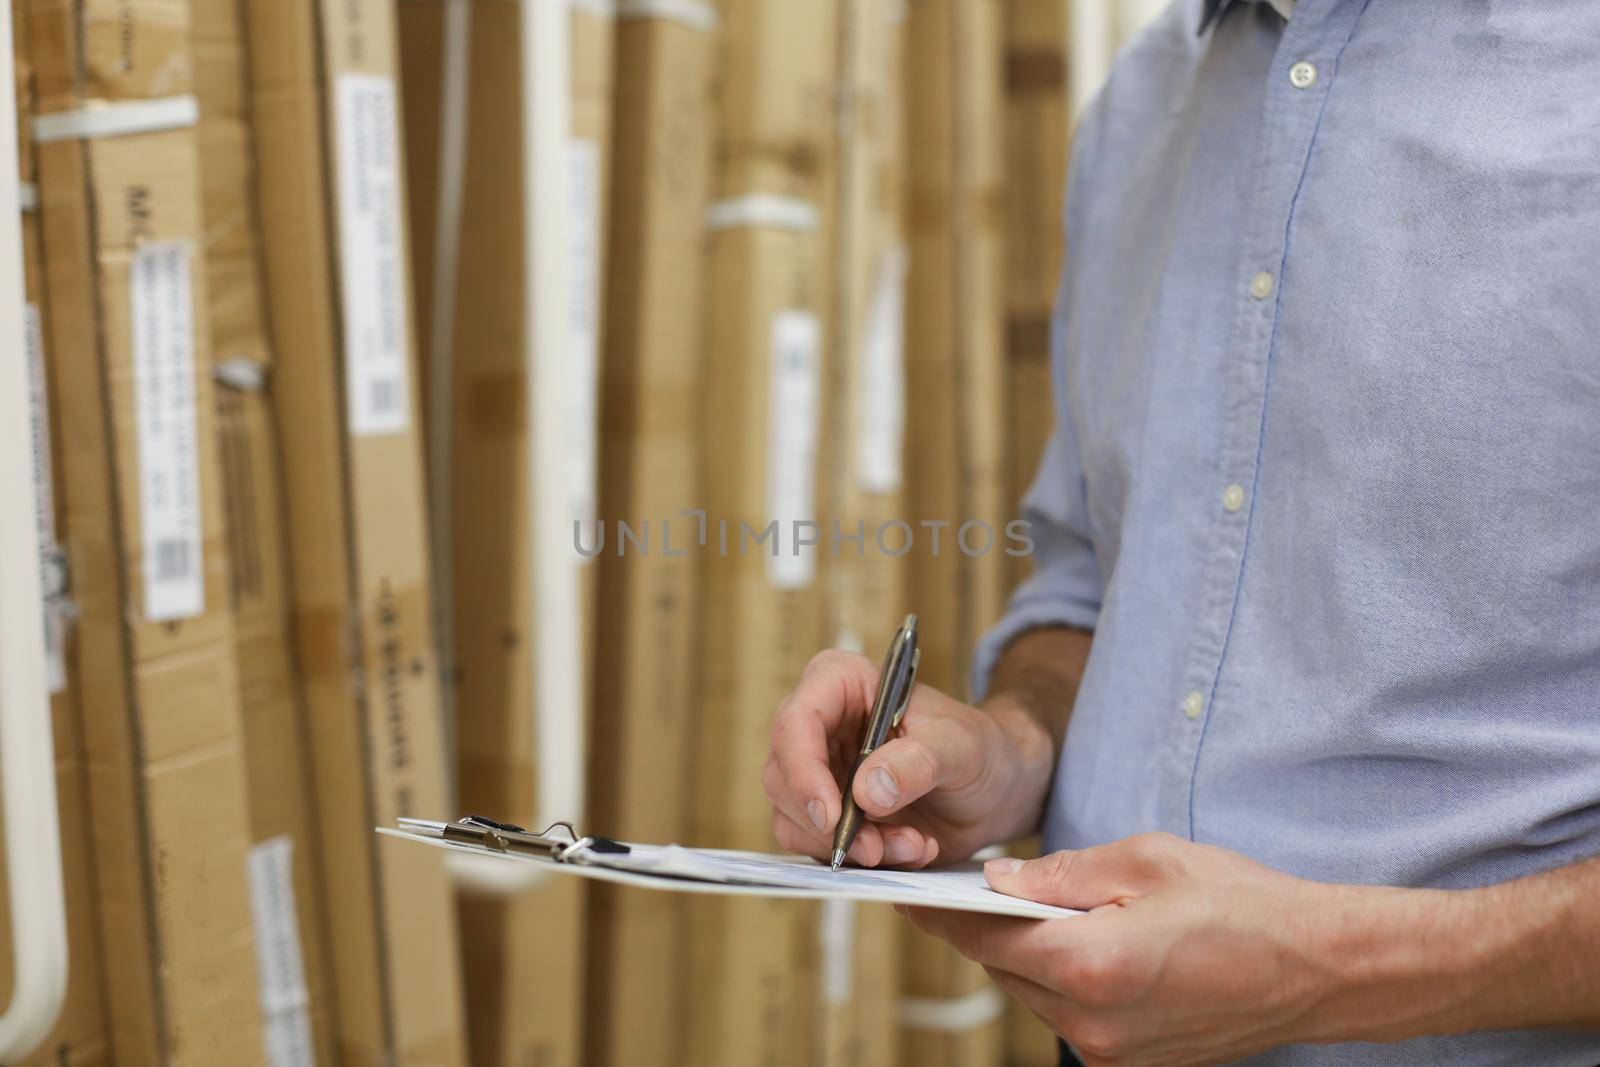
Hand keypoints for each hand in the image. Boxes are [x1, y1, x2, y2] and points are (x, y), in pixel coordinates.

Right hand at [763, 649, 1054, 868]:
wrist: (995, 788)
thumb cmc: (978, 749)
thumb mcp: (961, 748)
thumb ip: (918, 763)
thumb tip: (866, 791)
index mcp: (841, 683)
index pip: (797, 720)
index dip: (803, 770)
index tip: (833, 815)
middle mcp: (819, 726)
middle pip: (783, 777)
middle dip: (829, 823)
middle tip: (879, 847)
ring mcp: (818, 772)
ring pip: (794, 819)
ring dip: (851, 846)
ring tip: (913, 845)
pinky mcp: (827, 814)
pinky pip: (818, 847)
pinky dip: (860, 859)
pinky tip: (908, 849)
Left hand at [902, 833, 1471, 1065]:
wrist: (1320, 968)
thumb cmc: (1241, 902)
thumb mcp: (1146, 860)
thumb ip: (1061, 872)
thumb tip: (999, 880)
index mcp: (1092, 963)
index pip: (987, 937)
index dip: (944, 913)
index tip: (908, 895)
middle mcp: (1093, 1020)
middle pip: (1005, 969)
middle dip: (986, 927)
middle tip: (970, 886)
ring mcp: (1112, 1052)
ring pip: (1035, 993)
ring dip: (1026, 954)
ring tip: (1033, 908)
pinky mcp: (1132, 1062)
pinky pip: (1070, 1014)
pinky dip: (1061, 978)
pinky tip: (1079, 941)